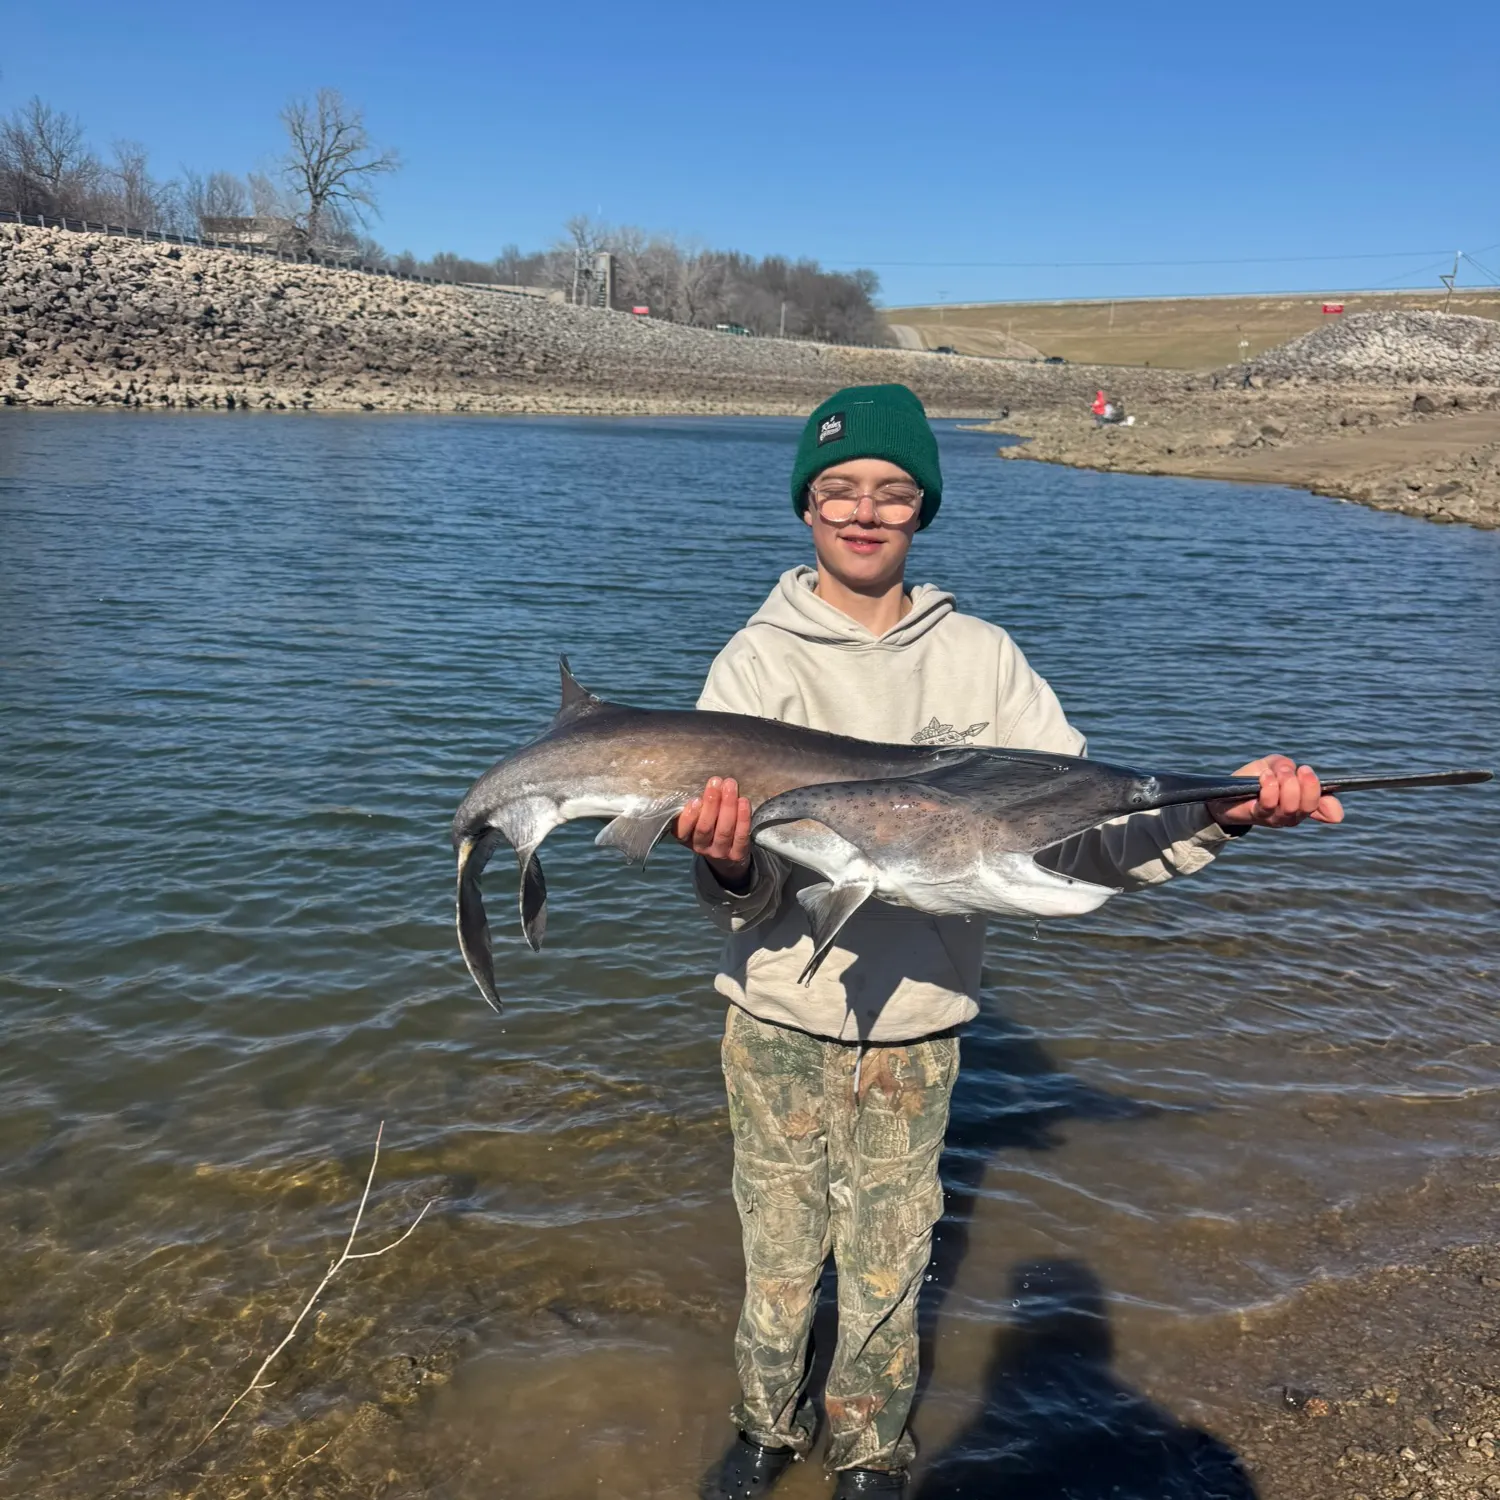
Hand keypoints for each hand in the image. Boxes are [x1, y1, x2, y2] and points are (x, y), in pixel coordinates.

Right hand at [675, 777, 752, 885]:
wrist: (726, 853)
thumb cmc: (708, 824)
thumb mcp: (696, 817)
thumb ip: (697, 804)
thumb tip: (708, 782)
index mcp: (685, 838)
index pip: (682, 830)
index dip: (689, 816)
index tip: (695, 799)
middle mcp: (700, 847)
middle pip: (705, 827)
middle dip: (711, 803)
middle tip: (716, 782)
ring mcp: (719, 852)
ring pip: (724, 830)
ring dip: (728, 806)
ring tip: (730, 786)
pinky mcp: (737, 854)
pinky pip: (741, 836)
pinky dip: (743, 818)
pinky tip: (743, 801)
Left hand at [1208, 754, 1344, 829]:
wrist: (1227, 792)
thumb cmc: (1255, 779)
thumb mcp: (1273, 765)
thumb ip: (1287, 765)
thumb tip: (1296, 770)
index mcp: (1304, 804)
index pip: (1329, 812)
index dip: (1331, 804)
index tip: (1317, 779)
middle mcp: (1293, 815)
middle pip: (1308, 806)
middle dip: (1306, 785)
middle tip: (1298, 770)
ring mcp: (1276, 818)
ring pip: (1290, 807)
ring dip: (1287, 784)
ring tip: (1277, 772)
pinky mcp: (1257, 815)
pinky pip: (1268, 805)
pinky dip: (1269, 788)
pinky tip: (1265, 777)